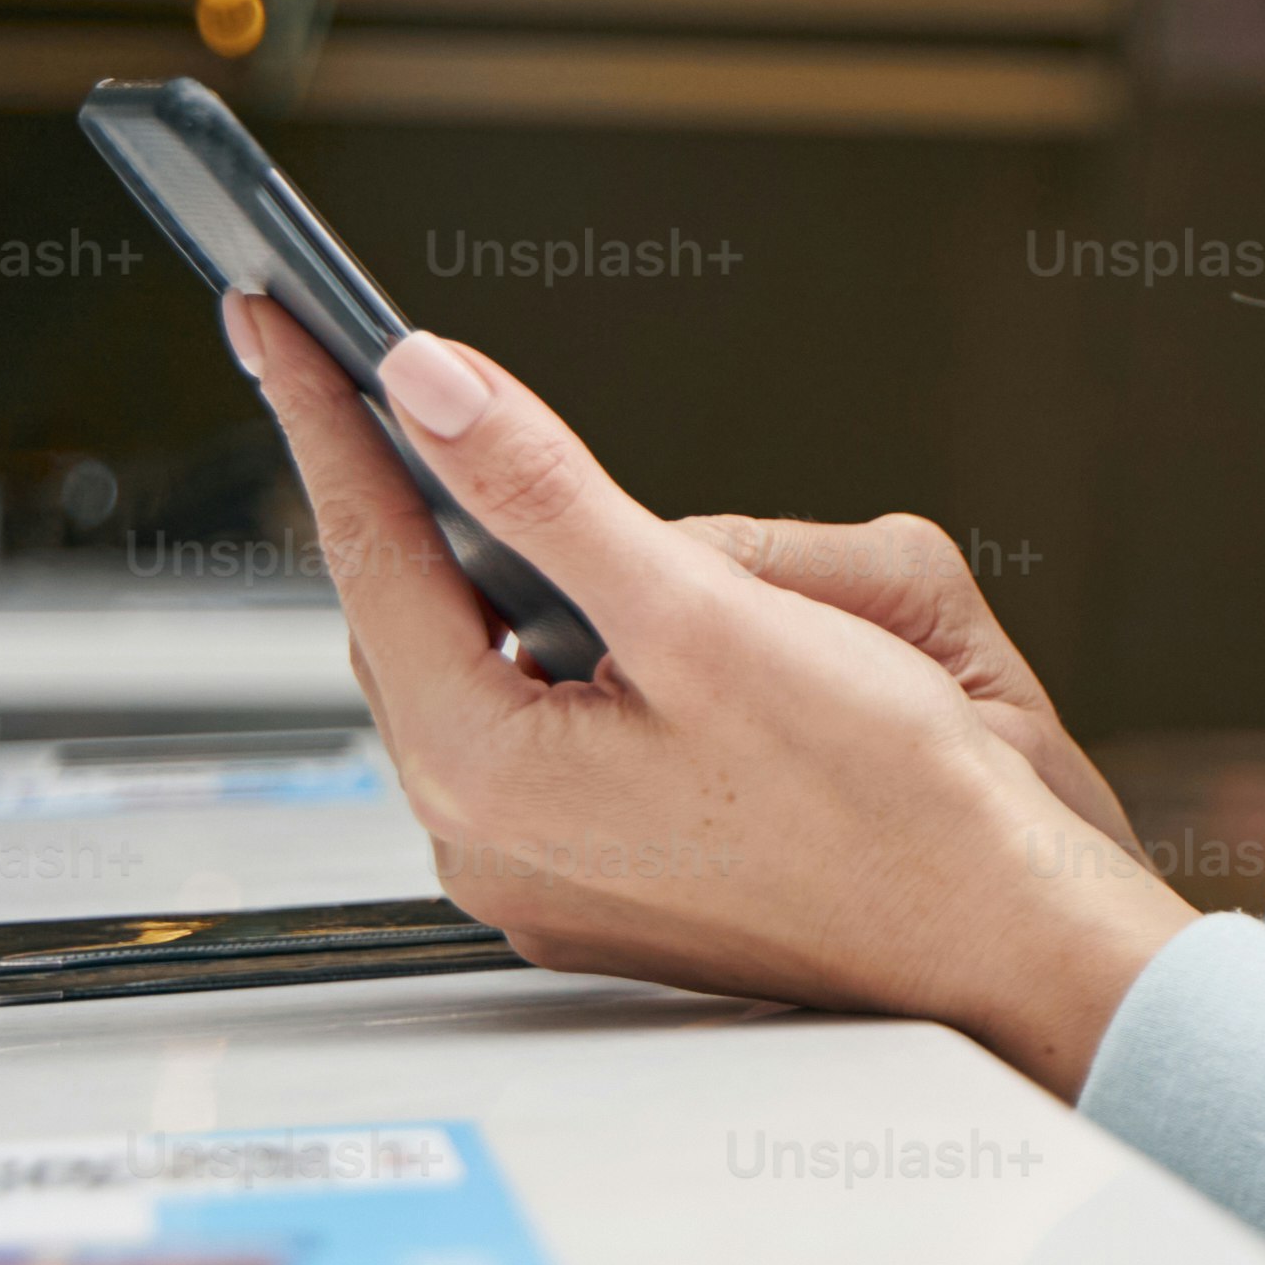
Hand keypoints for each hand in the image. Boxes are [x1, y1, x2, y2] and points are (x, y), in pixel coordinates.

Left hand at [229, 294, 1192, 1092]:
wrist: (988, 945)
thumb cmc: (884, 799)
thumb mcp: (709, 616)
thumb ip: (549, 495)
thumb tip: (430, 390)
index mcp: (488, 770)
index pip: (373, 551)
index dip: (326, 417)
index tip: (275, 320)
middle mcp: (486, 841)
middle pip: (409, 623)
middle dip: (403, 500)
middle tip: (383, 383)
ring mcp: (539, 877)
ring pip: (475, 682)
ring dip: (488, 585)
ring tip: (515, 495)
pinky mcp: (598, 888)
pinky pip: (536, 741)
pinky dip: (548, 659)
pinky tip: (617, 625)